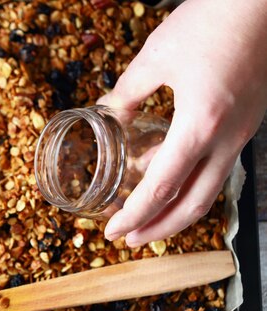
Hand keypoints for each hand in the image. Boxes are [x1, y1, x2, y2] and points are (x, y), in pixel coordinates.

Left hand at [100, 0, 266, 246]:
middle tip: (129, 239)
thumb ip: (128, 92)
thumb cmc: (213, 20)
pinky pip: (216, 163)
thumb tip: (107, 112)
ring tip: (143, 213)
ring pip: (209, 188)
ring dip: (174, 208)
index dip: (134, 214)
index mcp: (201, 126)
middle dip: (159, 228)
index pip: (162, 187)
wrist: (263, 0)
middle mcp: (228, 139)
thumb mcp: (157, 57)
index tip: (112, 230)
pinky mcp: (246, 122)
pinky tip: (160, 166)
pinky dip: (188, 177)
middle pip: (194, 205)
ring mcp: (242, 133)